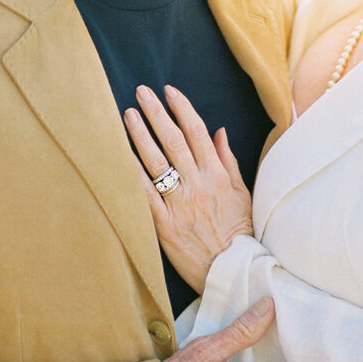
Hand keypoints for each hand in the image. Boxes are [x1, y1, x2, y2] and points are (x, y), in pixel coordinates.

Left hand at [124, 84, 252, 292]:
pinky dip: (132, 174)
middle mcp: (198, 184)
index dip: (182, 108)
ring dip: (140, 135)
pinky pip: (145, 195)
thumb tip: (219, 132)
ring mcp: (180, 204)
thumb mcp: (242, 193)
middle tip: (141, 92)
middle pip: (173, 140)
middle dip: (156, 112)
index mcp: (218, 175)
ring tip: (127, 114)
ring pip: (156, 162)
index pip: (197, 132)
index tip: (168, 91)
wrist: (235, 271)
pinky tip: (120, 156)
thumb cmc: (240, 232)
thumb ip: (228, 161)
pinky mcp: (164, 225)